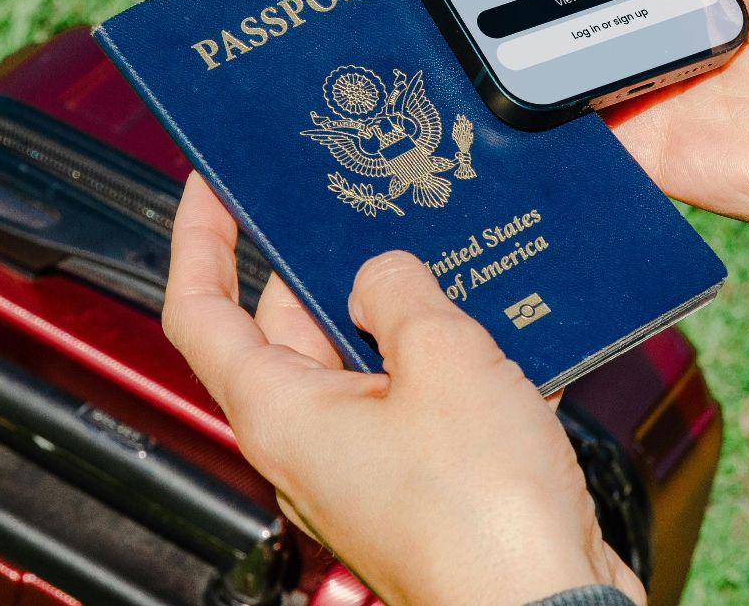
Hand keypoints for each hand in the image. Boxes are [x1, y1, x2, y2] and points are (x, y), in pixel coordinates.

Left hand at [161, 175, 643, 605]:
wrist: (549, 605)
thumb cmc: (481, 515)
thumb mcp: (442, 359)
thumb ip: (399, 293)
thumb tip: (380, 274)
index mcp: (280, 411)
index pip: (200, 311)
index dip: (199, 238)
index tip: (214, 184)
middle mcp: (311, 441)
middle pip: (293, 326)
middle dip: (331, 261)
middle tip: (366, 201)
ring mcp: (368, 465)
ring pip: (370, 360)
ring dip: (409, 311)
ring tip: (453, 259)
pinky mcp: (425, 483)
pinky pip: (424, 402)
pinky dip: (457, 364)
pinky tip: (511, 333)